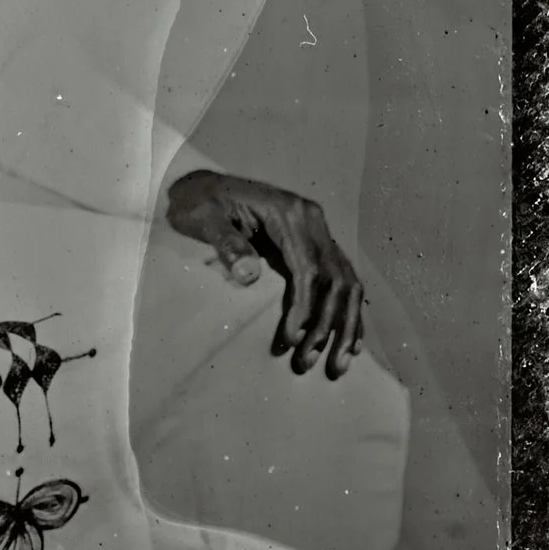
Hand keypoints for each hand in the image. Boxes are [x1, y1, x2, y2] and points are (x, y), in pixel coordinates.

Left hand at [165, 169, 366, 378]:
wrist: (199, 185)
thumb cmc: (198, 204)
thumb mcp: (203, 219)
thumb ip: (226, 243)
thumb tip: (248, 274)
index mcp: (289, 213)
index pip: (309, 268)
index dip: (305, 308)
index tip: (294, 341)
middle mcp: (312, 219)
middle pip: (337, 279)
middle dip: (330, 325)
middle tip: (315, 363)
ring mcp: (318, 229)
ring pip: (347, 282)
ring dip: (346, 324)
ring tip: (338, 364)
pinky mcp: (315, 240)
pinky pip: (342, 277)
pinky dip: (347, 309)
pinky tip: (350, 339)